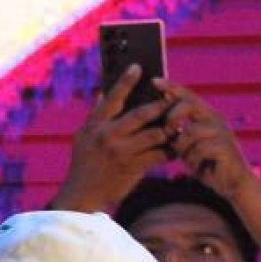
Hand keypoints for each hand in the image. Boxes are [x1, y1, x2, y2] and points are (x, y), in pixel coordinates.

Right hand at [50, 65, 171, 212]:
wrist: (82, 195)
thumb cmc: (83, 164)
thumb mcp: (82, 139)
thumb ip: (95, 117)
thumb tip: (102, 94)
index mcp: (94, 126)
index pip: (111, 98)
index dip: (125, 81)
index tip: (138, 67)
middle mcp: (107, 137)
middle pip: (140, 114)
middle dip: (159, 106)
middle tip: (172, 98)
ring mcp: (121, 152)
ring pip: (155, 134)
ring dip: (169, 129)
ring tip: (178, 124)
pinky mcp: (133, 168)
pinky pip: (159, 155)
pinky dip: (170, 150)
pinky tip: (175, 147)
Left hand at [157, 80, 258, 201]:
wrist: (231, 183)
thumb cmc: (204, 163)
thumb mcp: (186, 145)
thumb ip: (175, 132)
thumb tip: (150, 121)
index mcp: (205, 115)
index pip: (187, 96)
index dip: (171, 87)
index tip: (153, 81)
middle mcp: (215, 119)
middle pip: (188, 105)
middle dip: (172, 117)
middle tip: (167, 131)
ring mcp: (222, 132)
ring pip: (190, 131)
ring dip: (183, 147)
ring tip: (187, 158)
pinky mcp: (226, 148)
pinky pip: (199, 149)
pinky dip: (193, 159)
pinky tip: (198, 166)